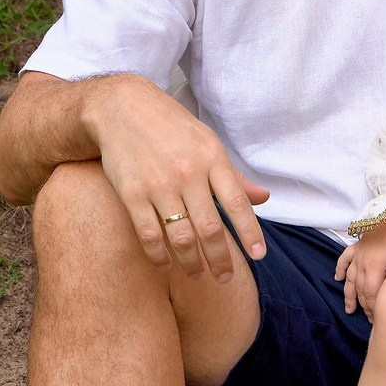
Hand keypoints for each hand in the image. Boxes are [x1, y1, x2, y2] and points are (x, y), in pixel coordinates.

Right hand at [90, 77, 269, 281]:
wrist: (121, 108)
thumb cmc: (171, 127)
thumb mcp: (207, 142)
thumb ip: (233, 175)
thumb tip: (264, 198)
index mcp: (212, 158)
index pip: (237, 203)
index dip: (250, 232)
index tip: (258, 256)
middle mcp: (188, 173)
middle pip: (211, 228)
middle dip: (221, 259)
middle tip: (226, 278)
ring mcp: (158, 185)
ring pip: (181, 237)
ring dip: (193, 263)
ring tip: (199, 275)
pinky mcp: (132, 194)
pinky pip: (149, 235)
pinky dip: (160, 256)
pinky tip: (167, 264)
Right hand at [334, 207, 385, 316]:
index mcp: (374, 268)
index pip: (371, 296)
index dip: (374, 311)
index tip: (379, 321)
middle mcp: (362, 262)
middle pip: (360, 290)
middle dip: (365, 307)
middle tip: (370, 321)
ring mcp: (358, 253)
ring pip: (350, 278)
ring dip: (349, 294)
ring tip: (349, 309)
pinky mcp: (358, 244)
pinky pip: (344, 259)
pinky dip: (339, 269)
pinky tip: (336, 278)